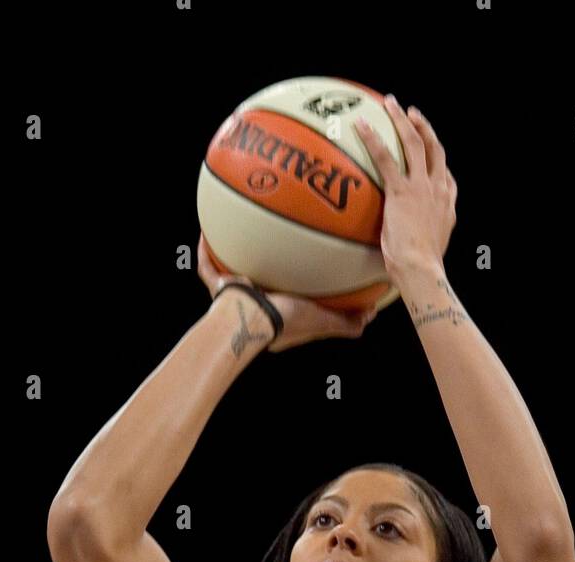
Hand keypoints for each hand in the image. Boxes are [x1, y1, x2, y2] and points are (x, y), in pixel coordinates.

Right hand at [196, 234, 377, 352]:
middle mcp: (253, 304)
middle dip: (261, 263)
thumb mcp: (322, 321)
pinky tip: (207, 227)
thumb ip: (346, 322)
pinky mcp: (216, 285)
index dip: (291, 286)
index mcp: (276, 316)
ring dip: (230, 252)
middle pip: (257, 279)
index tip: (302, 270)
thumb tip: (371, 314)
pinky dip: (204, 249)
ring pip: (227, 270)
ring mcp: (232, 296)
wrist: (251, 318)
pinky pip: (206, 265)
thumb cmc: (284, 321)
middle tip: (270, 241)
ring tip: (235, 226)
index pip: (284, 298)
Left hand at [354, 96, 456, 285]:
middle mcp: (439, 190)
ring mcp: (422, 188)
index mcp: (447, 205)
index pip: (447, 177)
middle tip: (412, 113)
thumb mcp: (429, 254)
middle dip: (423, 127)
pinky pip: (385, 157)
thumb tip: (406, 253)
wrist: (422, 272)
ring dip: (402, 120)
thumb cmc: (422, 272)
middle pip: (434, 149)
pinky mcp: (402, 191)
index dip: (439, 162)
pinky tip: (360, 124)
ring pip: (415, 142)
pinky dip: (372, 138)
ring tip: (391, 104)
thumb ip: (422, 242)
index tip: (431, 152)